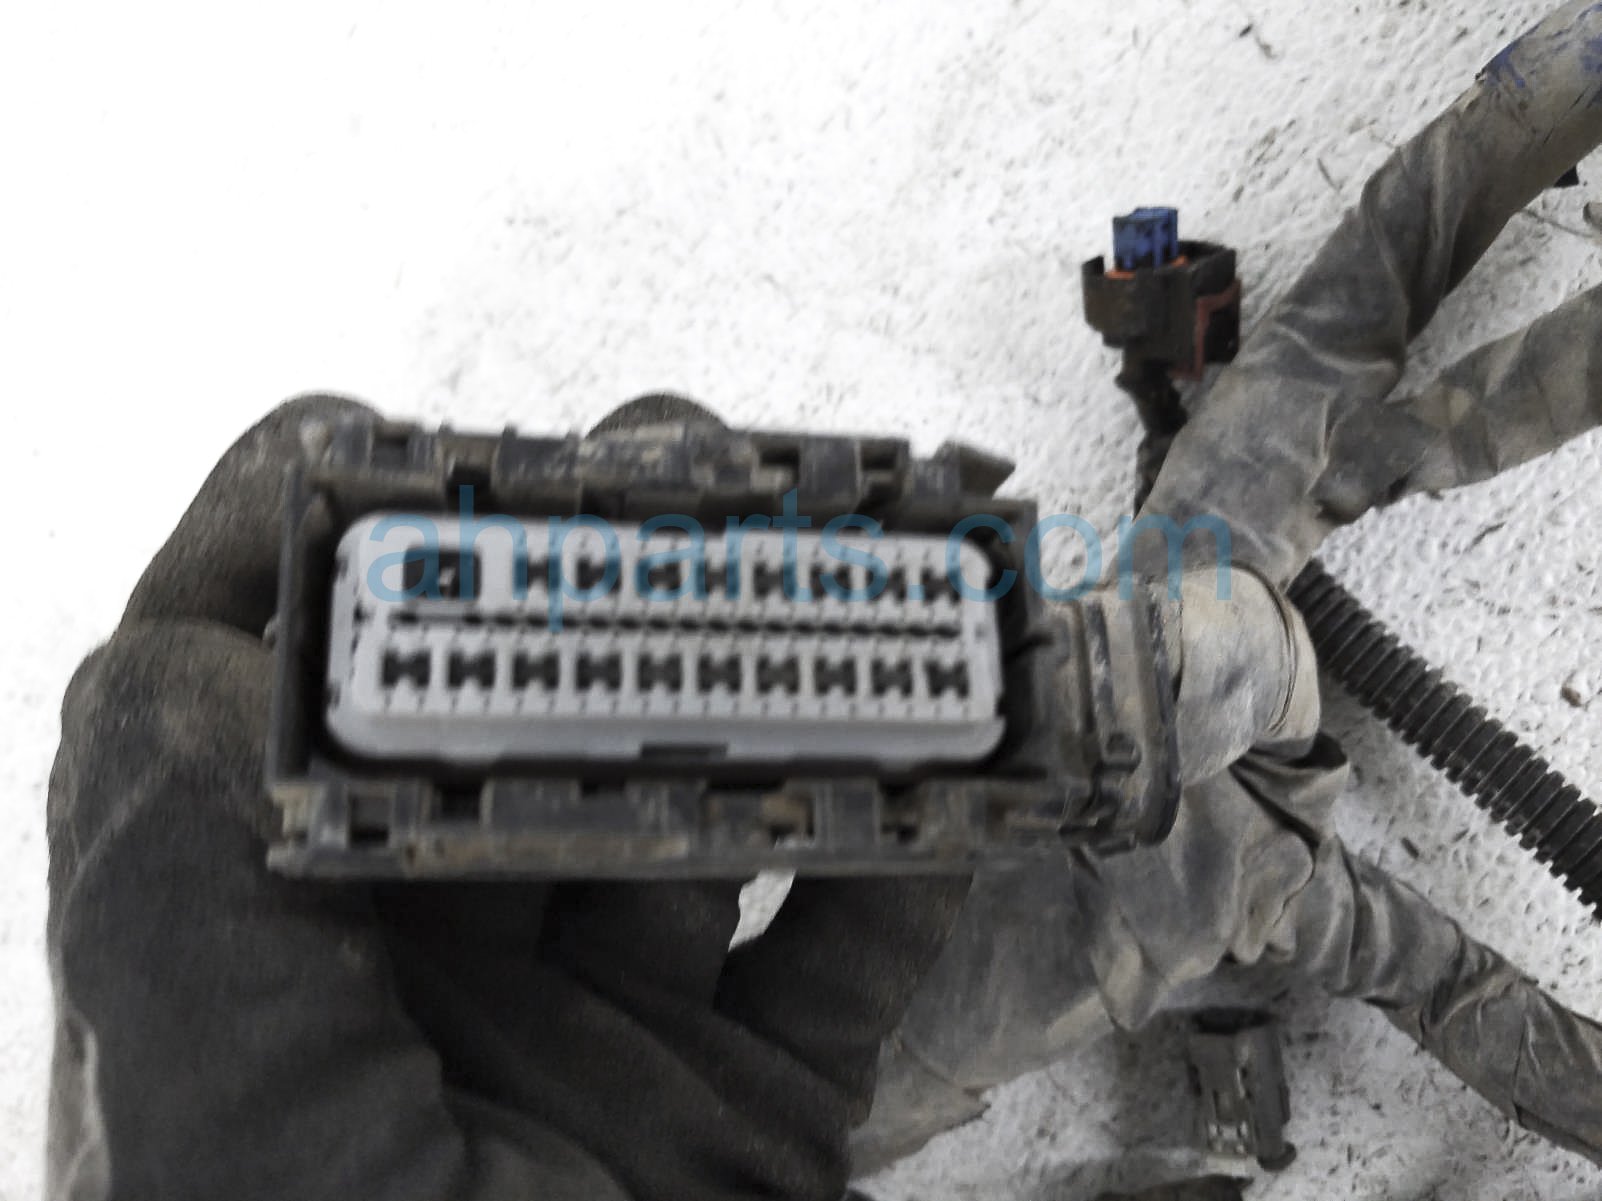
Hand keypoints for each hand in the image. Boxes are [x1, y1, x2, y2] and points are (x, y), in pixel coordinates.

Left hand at [47, 395, 968, 1200]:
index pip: (233, 719)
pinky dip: (915, 853)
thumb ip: (180, 930)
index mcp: (264, 997)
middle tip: (664, 468)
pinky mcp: (753, 1112)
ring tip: (815, 565)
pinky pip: (846, 950)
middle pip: (492, 728)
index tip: (373, 445)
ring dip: (759, 683)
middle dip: (574, 580)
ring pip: (682, 811)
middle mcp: (426, 996)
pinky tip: (958, 756)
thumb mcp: (239, 1178)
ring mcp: (600, 1042)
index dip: (283, 558)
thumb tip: (163, 660)